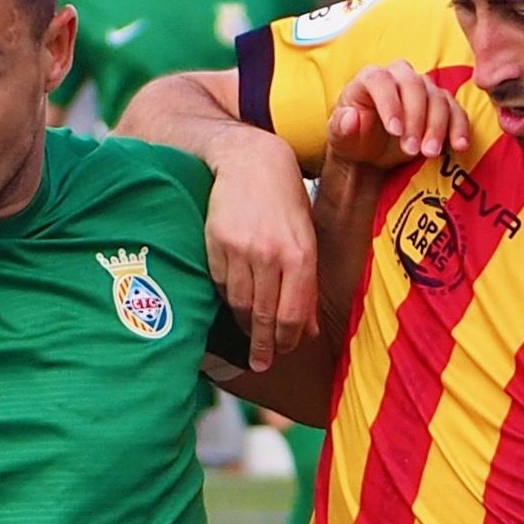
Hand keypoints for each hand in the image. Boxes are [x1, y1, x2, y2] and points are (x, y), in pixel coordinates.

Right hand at [199, 128, 317, 375]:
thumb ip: (308, 285)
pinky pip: (219, 282)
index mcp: (301, 255)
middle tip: (262, 363)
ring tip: (248, 337)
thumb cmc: (286, 202)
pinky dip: (226, 297)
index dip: (287, 340)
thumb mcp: (308, 239)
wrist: (250, 160)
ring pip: (238, 302)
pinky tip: (232, 303)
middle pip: (263, 314)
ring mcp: (240, 248)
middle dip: (263, 344)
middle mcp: (270, 254)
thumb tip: (308, 331)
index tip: (283, 354)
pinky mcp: (215, 241)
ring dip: (243, 324)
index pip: (293, 314)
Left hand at [327, 61, 460, 170]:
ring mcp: (423, 89)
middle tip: (411, 149)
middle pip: (414, 86)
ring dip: (437, 127)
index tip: (394, 131)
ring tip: (429, 153)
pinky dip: (460, 127)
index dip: (390, 103)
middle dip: (416, 119)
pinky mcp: (442, 105)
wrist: (371, 152)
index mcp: (370, 78)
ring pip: (438, 98)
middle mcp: (399, 77)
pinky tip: (459, 146)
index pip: (381, 80)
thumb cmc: (354, 139)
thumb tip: (351, 117)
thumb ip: (341, 127)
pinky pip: (456, 110)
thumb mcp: (340, 138)